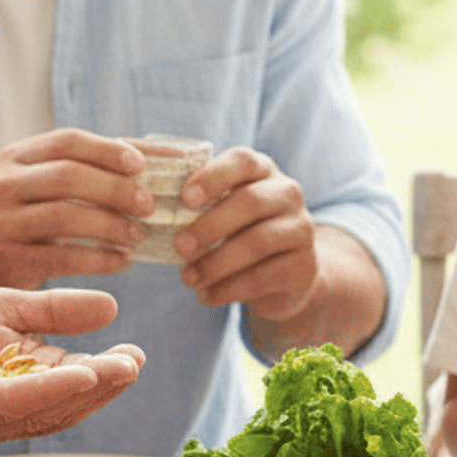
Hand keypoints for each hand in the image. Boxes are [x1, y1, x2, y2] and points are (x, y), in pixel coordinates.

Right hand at [0, 130, 154, 288]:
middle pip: (66, 176)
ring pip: (63, 216)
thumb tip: (166, 156)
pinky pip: (61, 257)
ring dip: (110, 225)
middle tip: (149, 205)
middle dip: (114, 189)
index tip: (141, 165)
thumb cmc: (30, 219)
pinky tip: (123, 261)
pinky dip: (99, 259)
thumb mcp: (47, 186)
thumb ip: (95, 168)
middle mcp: (2, 184)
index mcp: (15, 157)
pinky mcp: (7, 260)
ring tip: (138, 235)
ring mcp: (0, 222)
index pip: (66, 141)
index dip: (107, 150)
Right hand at [0, 287, 141, 453]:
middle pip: (43, 412)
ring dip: (92, 389)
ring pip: (49, 412)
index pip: (11, 403)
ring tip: (130, 361)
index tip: (94, 370)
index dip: (54, 388)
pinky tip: (98, 367)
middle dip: (92, 388)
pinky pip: (39, 405)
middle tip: (134, 360)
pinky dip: (73, 387)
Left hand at [171, 147, 319, 321]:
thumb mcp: (224, 210)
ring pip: (257, 243)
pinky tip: (206, 295)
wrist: (287, 273)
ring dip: (216, 263)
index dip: (213, 176)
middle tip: (179, 247)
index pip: (243, 161)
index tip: (185, 198)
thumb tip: (152, 211)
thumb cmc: (240, 232)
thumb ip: (199, 204)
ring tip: (188, 278)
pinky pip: (264, 277)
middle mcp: (287, 194)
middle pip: (250, 202)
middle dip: (209, 226)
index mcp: (263, 171)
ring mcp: (301, 230)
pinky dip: (229, 289)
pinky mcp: (303, 267)